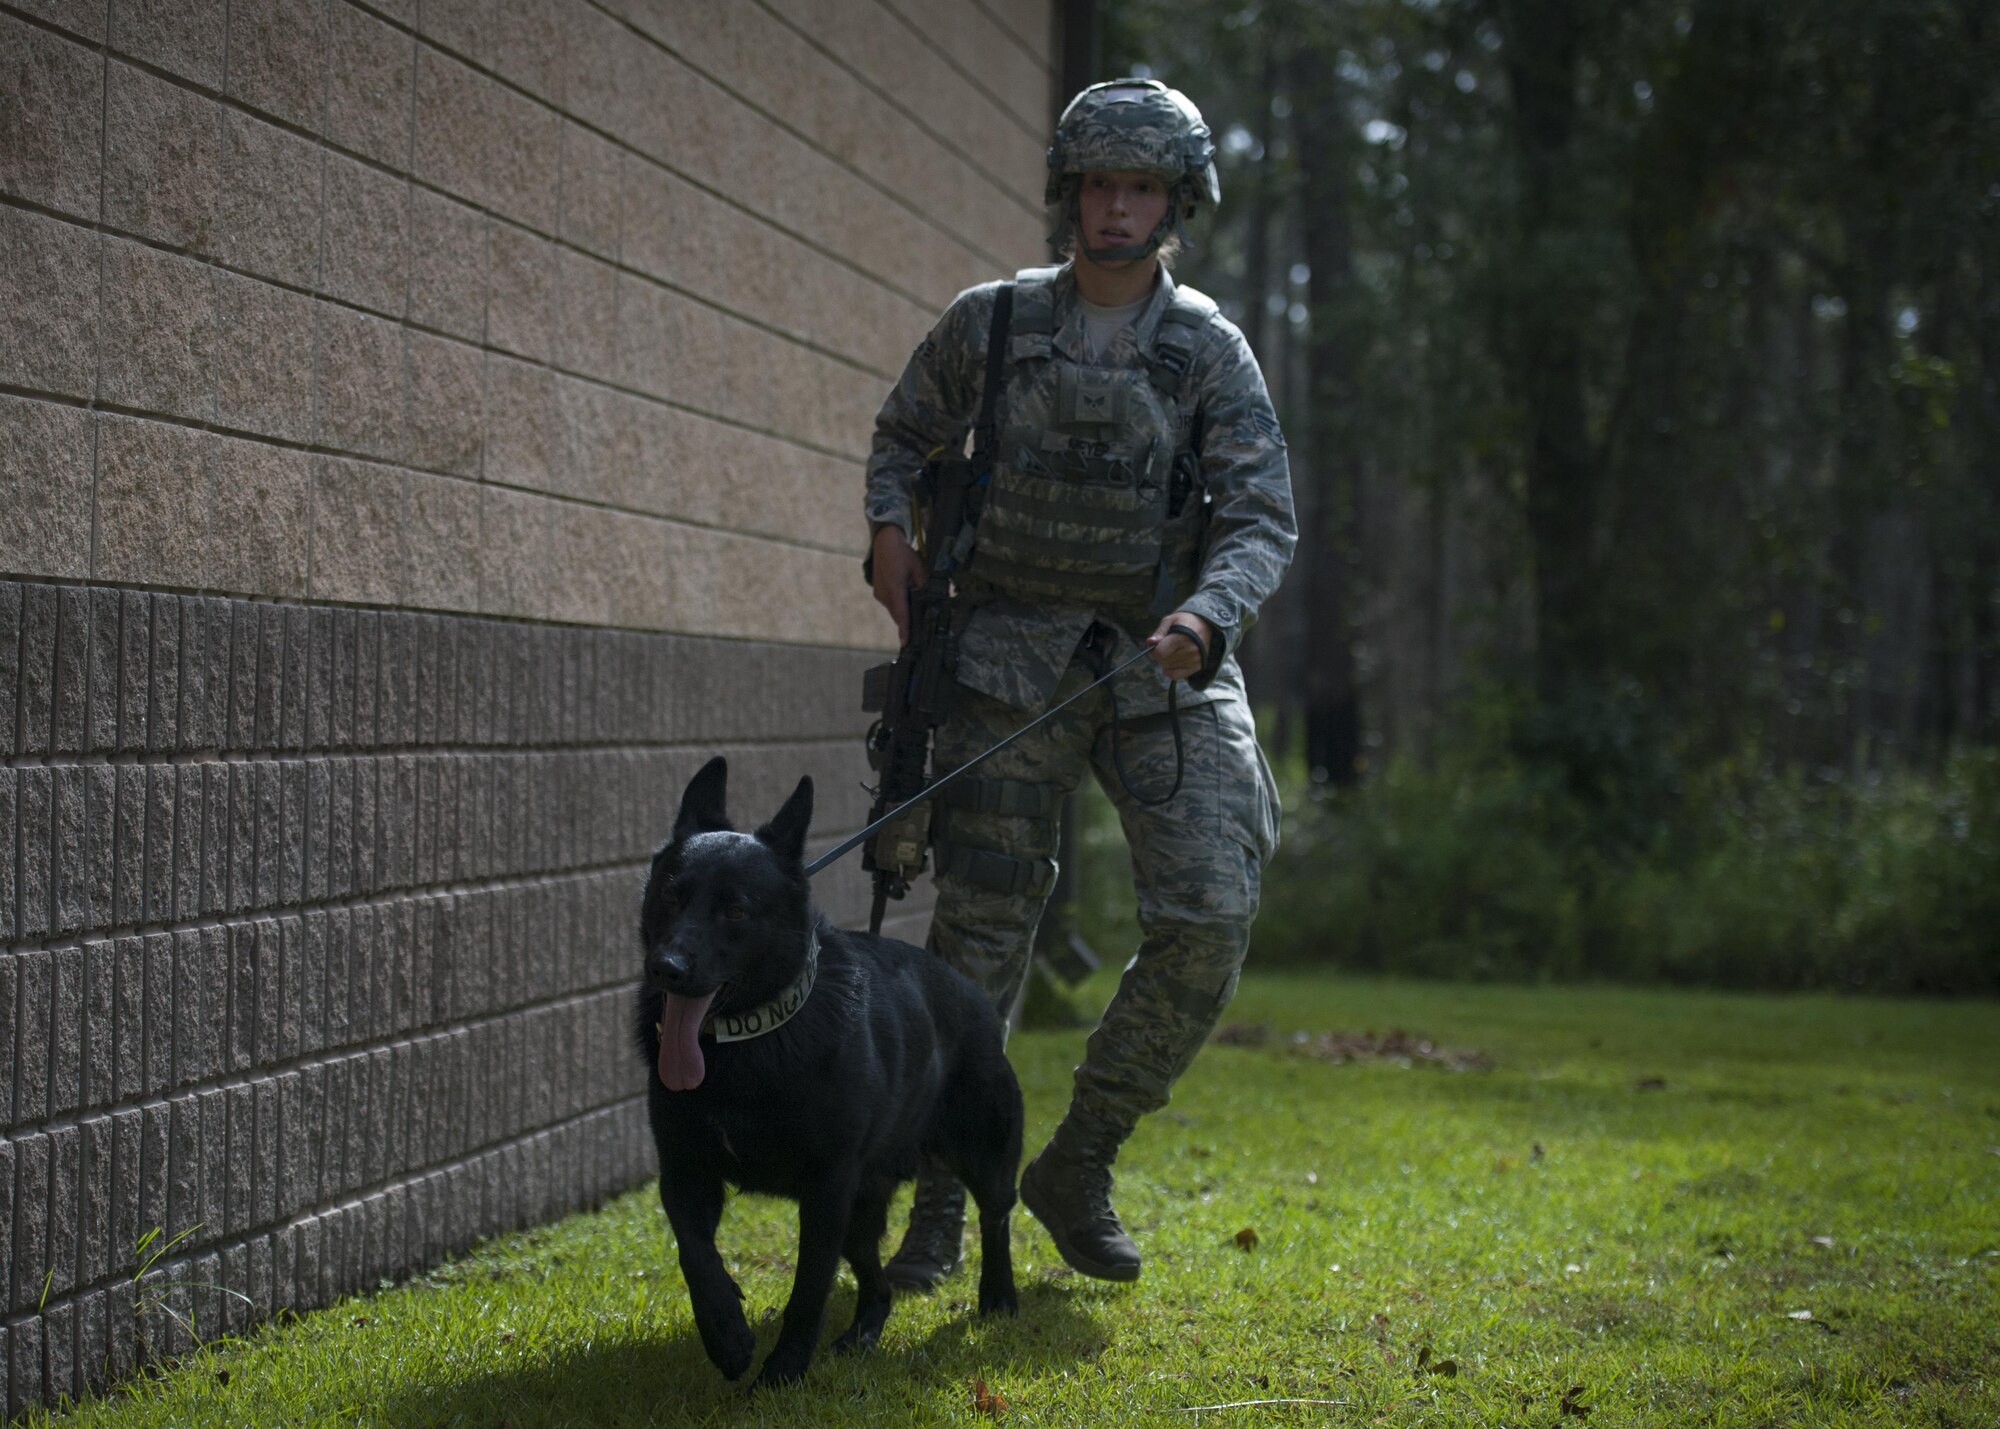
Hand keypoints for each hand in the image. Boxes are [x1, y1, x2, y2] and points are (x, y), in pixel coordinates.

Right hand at [870, 525, 925, 645]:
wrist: (884, 542)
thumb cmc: (903, 554)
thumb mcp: (919, 568)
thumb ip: (924, 586)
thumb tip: (930, 600)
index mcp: (895, 587)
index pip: (901, 613)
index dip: (904, 629)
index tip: (905, 643)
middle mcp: (884, 593)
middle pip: (898, 614)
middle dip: (908, 621)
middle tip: (919, 630)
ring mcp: (879, 593)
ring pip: (894, 609)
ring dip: (904, 611)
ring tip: (915, 609)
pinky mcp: (878, 591)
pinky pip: (890, 603)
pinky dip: (899, 604)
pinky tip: (907, 599)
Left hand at [1145, 610, 1215, 681]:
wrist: (1206, 625)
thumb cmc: (1185, 622)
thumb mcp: (1170, 620)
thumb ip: (1159, 632)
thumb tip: (1150, 642)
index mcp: (1181, 638)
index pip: (1160, 653)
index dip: (1153, 651)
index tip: (1154, 647)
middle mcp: (1190, 650)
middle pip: (1163, 661)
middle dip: (1159, 655)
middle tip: (1164, 647)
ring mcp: (1194, 660)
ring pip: (1168, 668)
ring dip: (1165, 662)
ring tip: (1172, 651)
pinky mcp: (1197, 666)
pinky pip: (1176, 676)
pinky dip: (1170, 671)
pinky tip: (1172, 662)